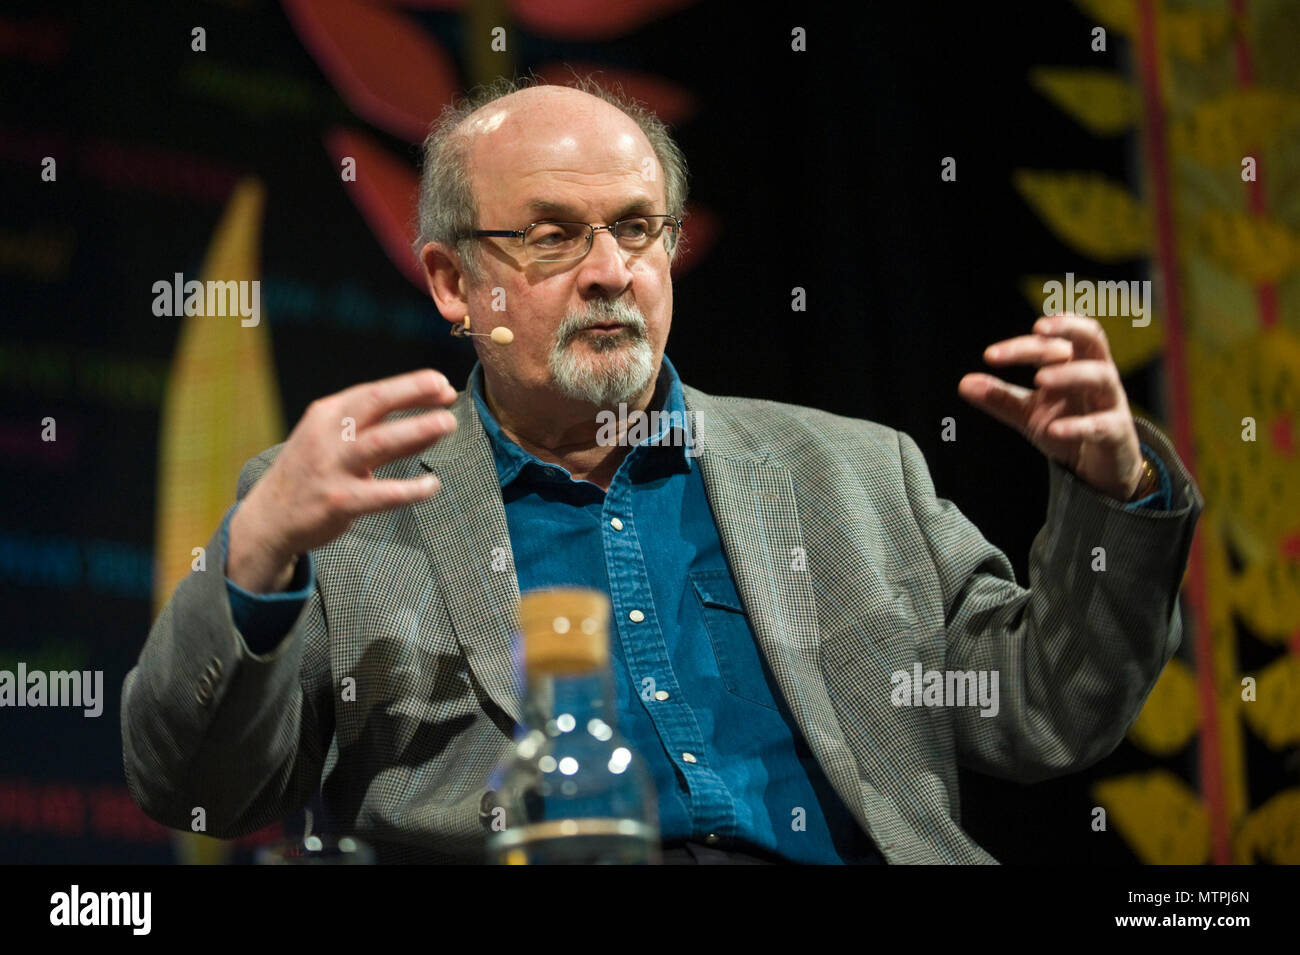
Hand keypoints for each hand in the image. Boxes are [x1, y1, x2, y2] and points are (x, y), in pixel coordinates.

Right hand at [227, 369, 458, 591]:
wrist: (270, 516)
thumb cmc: (314, 473)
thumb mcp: (336, 443)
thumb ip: (382, 434)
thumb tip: (434, 423)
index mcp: (327, 414)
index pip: (373, 392)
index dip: (411, 386)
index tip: (443, 384)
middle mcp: (327, 434)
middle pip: (375, 403)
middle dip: (413, 392)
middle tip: (448, 392)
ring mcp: (331, 467)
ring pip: (380, 442)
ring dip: (417, 430)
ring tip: (447, 424)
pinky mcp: (337, 501)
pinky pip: (381, 494)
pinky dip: (409, 489)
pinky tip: (432, 485)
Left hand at [957, 314, 1143, 501]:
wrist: (1097, 469)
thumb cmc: (1066, 427)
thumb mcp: (1028, 412)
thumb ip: (999, 397)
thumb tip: (964, 383)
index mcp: (1074, 365)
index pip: (1052, 343)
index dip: (1022, 345)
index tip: (990, 355)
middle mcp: (1096, 376)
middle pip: (1091, 339)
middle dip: (1067, 329)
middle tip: (1036, 330)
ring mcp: (1110, 403)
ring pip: (1101, 376)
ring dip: (1070, 374)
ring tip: (1039, 379)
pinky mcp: (1117, 433)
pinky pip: (1103, 424)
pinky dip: (1079, 425)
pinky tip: (1054, 429)